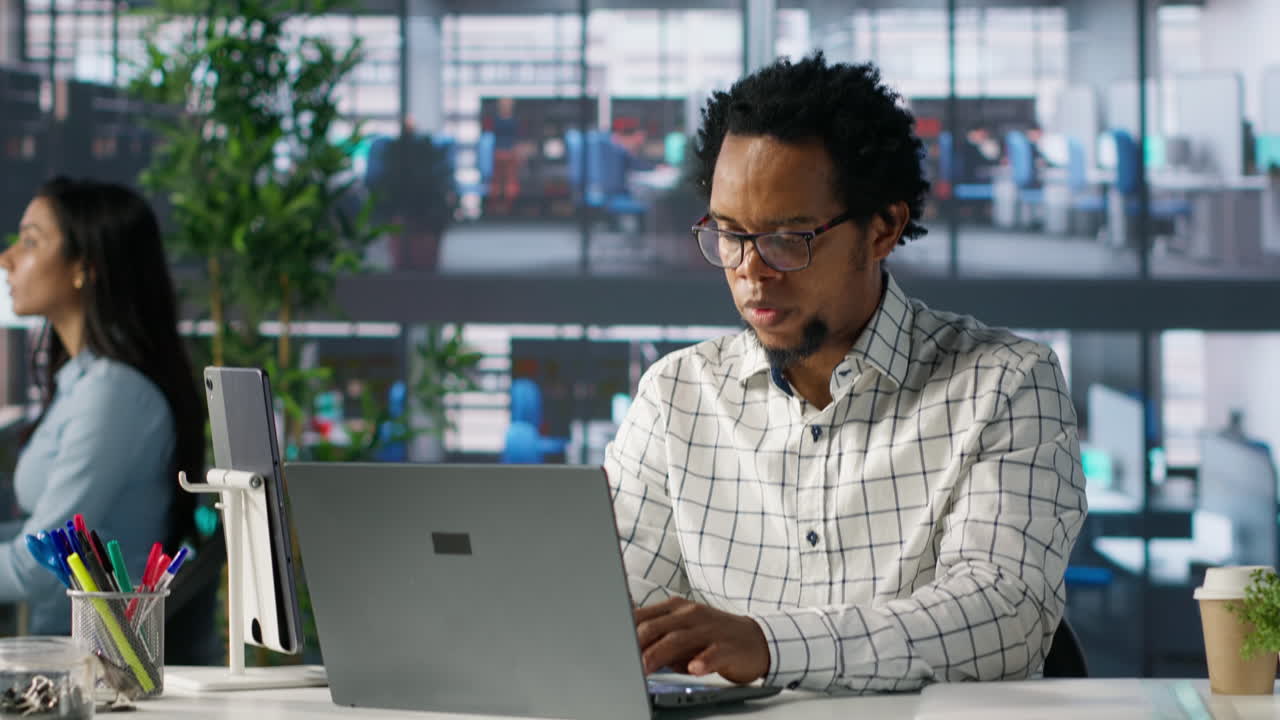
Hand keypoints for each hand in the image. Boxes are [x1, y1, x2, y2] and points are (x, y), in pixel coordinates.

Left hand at [633, 597, 769, 684]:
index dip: (624, 631)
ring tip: (645, 668)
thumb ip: (656, 637)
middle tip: (622, 662)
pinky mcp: (729, 646)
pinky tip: (694, 667)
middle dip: (637, 644)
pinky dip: (703, 660)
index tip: (608, 646)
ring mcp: (710, 629)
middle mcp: (690, 615)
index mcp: (675, 609)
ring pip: (680, 639)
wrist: (756, 640)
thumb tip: (625, 648)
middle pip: (657, 627)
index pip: (643, 617)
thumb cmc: (712, 637)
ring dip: (659, 653)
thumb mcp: (681, 631)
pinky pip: (714, 652)